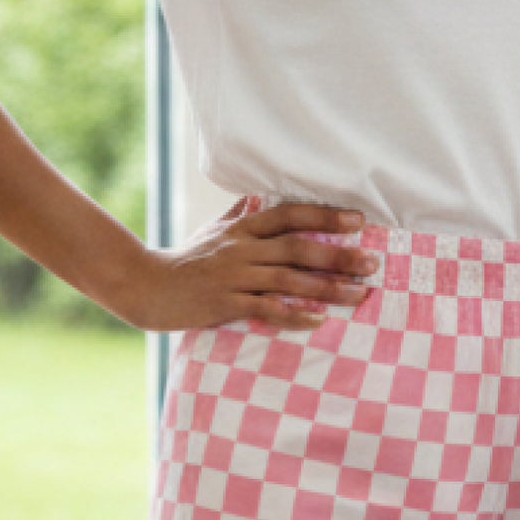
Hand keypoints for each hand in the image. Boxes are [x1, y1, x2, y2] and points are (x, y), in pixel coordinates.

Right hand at [123, 194, 381, 333]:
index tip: (359, 220)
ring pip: (289, 279)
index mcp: (243, 228)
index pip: (290, 215)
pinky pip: (265, 308)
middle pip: (298, 247)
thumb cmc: (184, 258)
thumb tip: (253, 198)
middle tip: (372, 262)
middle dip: (338, 255)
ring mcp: (234, 276)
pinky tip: (318, 321)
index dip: (325, 216)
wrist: (146, 286)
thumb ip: (237, 214)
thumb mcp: (211, 231)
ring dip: (328, 288)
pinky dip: (293, 314)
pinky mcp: (225, 304)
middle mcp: (242, 248)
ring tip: (360, 295)